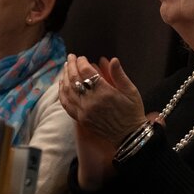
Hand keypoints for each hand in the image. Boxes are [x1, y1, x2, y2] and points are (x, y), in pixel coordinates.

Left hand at [59, 54, 147, 190]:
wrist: (129, 136)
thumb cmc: (132, 112)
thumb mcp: (131, 91)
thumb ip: (120, 75)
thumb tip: (112, 60)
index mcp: (104, 92)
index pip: (86, 72)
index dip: (81, 62)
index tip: (81, 57)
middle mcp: (91, 102)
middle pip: (74, 79)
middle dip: (70, 66)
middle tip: (70, 57)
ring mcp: (84, 111)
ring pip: (68, 91)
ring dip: (64, 77)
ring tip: (65, 68)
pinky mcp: (81, 119)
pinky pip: (66, 104)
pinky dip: (62, 93)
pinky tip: (62, 86)